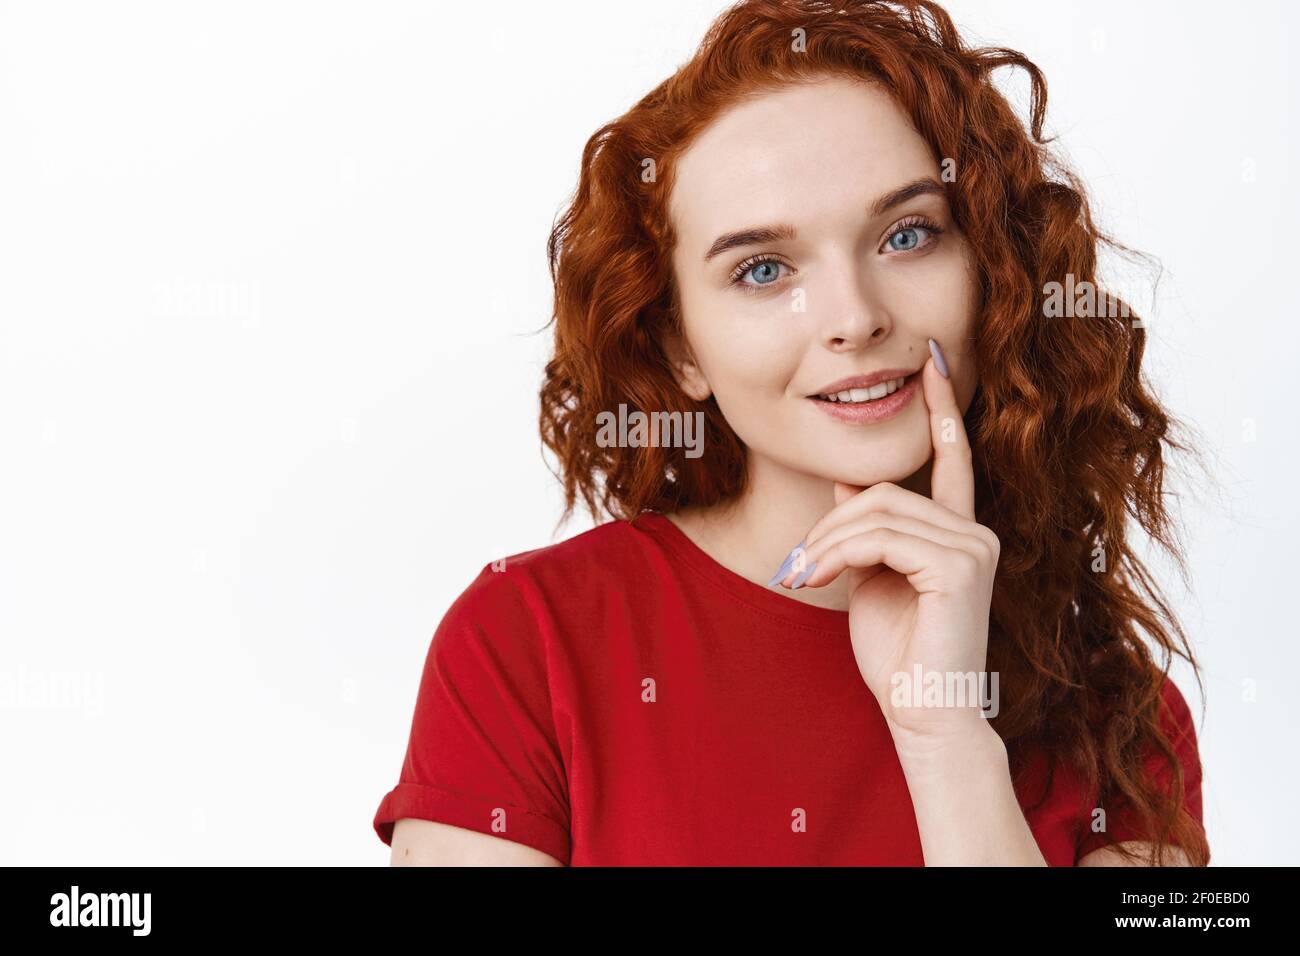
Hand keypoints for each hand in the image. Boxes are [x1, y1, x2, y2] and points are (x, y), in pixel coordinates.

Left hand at [775, 345, 998, 741]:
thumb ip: (867, 528)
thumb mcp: (871, 577)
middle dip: (829, 525)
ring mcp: (973, 546)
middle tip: (796, 567)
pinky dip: (838, 553)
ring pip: (876, 510)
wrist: (920, 711)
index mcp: (957, 532)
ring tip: (803, 577)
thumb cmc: (897, 652)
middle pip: (883, 491)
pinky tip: (818, 581)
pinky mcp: (961, 565)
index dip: (941, 409)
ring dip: (827, 543)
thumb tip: (846, 483)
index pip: (950, 458)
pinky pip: (881, 535)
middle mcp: (974, 532)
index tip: (932, 362)